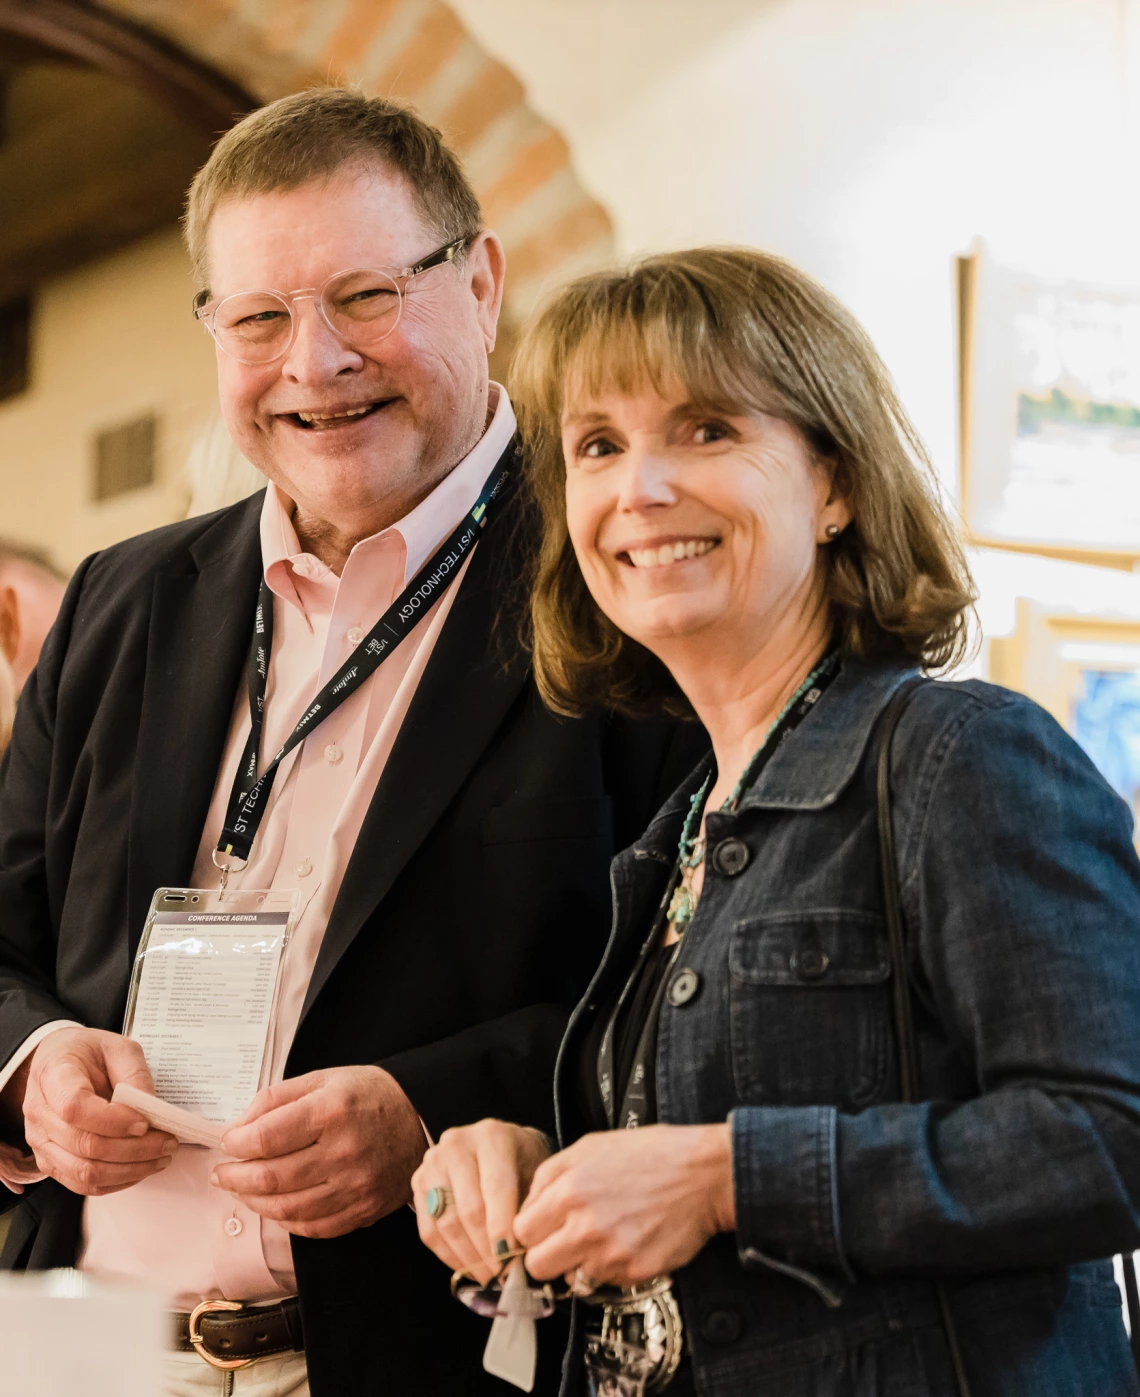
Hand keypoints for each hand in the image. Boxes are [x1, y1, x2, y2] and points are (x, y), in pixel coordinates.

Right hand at [14, 1028, 175, 1195]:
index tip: (144, 1122)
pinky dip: (115, 1181)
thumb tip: (150, 1109)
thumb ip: (135, 1074)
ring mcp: (41, 1141)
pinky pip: (81, 1183)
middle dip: (134, 1149)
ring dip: (129, 1170)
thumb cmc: (86, 1053)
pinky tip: (139, 1168)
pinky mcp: (49, 1161)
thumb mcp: (117, 1046)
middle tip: (168, 1142)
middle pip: (84, 1145)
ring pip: (84, 1172)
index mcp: (54, 1075)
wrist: (57, 1062)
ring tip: (160, 1157)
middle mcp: (40, 1113)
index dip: (113, 1121)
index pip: (75, 1107)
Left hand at [212, 1065, 424, 1238]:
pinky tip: (274, 1206)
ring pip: (286, 1207)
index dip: (236, 1143)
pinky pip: (312, 1226)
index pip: (266, 1137)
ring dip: (253, 1202)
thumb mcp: (325, 1079)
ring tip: (241, 1190)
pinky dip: (284, 1219)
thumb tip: (240, 1126)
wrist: (421, 1118)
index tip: (228, 1142)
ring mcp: (355, 1186)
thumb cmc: (370, 1095)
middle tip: (222, 1174)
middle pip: (271, 1177)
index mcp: (332, 1111)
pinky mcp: (362, 1210)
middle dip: (235, 1177)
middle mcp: (343, 1151)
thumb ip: (278, 1098)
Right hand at [412, 1120, 552, 1282]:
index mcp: (491, 1136)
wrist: (500, 1146)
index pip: (496, 1187)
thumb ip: (529, 1208)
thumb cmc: (523, 1162)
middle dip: (487, 1251)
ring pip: (446, 1223)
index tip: (513, 1262)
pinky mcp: (418, 1183)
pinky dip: (449, 1256)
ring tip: (489, 1278)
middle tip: (504, 1278)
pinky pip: (429, 1230)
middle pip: (469, 1208)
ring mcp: (432, 1162)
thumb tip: (520, 1257)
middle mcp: (457, 1143)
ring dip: (468, 1259)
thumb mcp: (536, 1174)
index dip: (503, 1228)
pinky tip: (469, 1269)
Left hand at [515, 1124, 734, 1287]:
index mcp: (568, 1190)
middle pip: (537, 1266)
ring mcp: (609, 1254)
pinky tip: (625, 1243)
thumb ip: (550, 1176)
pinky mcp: (634, 1273)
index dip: (531, 1231)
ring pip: (570, 1279)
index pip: (522, 1232)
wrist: (702, 1173)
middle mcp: (584, 1226)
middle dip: (548, 1255)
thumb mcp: (590, 1146)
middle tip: (565, 1242)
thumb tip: (528, 1206)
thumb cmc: (649, 1154)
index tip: (543, 1230)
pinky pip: (604, 1283)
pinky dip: (610, 1269)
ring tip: (602, 1239)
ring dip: (580, 1264)